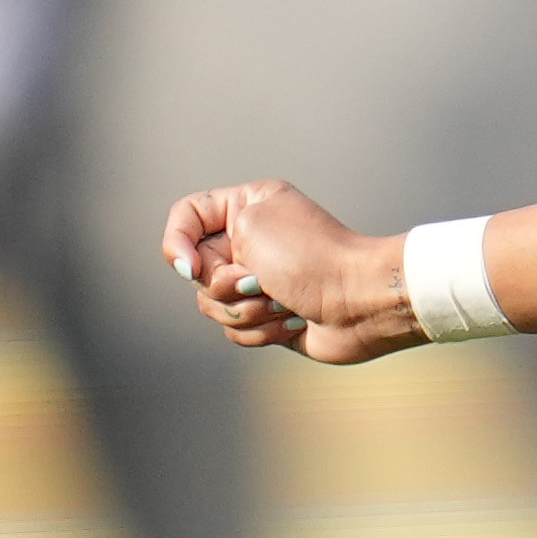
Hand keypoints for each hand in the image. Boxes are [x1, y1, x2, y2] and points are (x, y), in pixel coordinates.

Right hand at [163, 181, 420, 362]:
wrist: (359, 303)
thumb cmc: (310, 257)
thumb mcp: (250, 227)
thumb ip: (206, 245)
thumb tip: (198, 279)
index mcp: (245, 206)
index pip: (186, 216)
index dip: (177, 245)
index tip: (189, 269)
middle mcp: (249, 241)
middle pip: (197, 271)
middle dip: (226, 286)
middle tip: (261, 283)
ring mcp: (257, 280)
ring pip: (212, 306)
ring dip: (246, 311)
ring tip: (282, 304)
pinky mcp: (266, 316)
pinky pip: (235, 331)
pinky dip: (261, 331)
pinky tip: (292, 322)